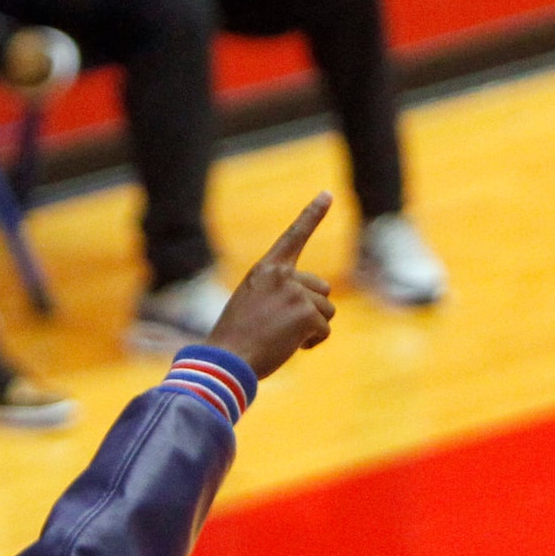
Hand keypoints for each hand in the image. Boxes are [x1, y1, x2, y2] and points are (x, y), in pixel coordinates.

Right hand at [206, 192, 335, 380]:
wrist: (227, 361)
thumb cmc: (235, 340)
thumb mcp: (252, 305)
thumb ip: (279, 295)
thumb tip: (316, 307)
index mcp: (265, 270)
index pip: (293, 236)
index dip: (312, 214)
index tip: (327, 194)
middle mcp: (282, 275)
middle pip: (321, 288)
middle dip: (311, 310)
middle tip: (282, 329)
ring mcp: (295, 293)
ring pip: (326, 310)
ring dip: (312, 328)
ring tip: (283, 339)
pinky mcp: (306, 313)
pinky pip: (324, 329)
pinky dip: (313, 342)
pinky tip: (290, 348)